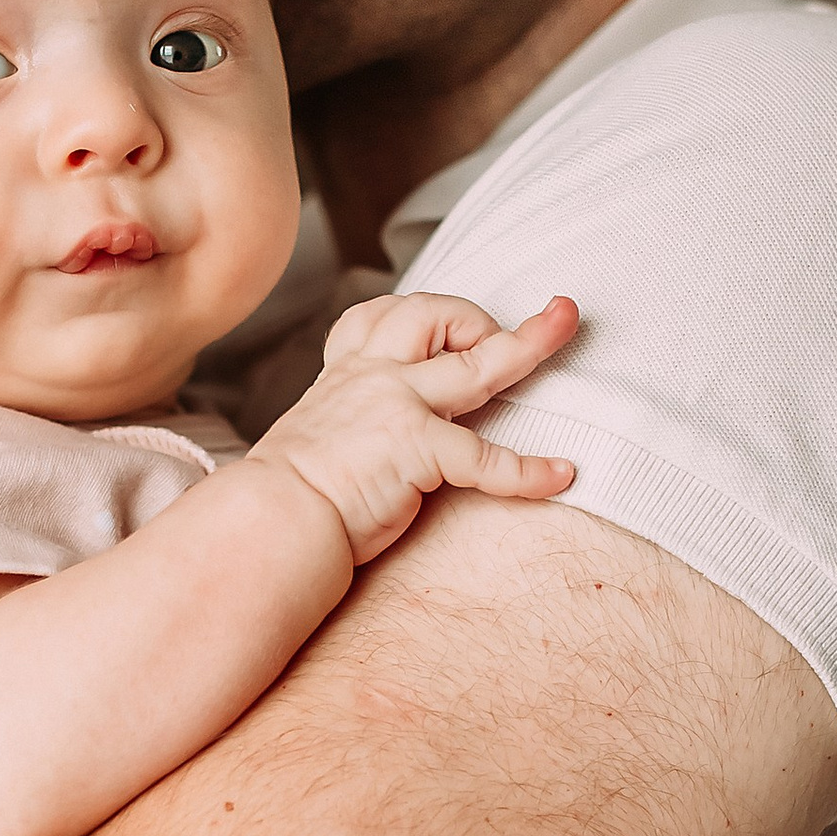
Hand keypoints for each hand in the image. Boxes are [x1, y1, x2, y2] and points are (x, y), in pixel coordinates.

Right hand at [246, 292, 578, 566]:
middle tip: (521, 325)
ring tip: (566, 324)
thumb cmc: (287, 495)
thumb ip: (347, 421)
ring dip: (529, 343)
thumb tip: (363, 440)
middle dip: (479, 316)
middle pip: (434, 316)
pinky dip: (528, 469)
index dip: (422, 316)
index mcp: (346, 374)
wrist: (270, 520)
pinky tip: (560, 474)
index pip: (381, 316)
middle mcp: (373, 375)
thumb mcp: (315, 436)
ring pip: (477, 363)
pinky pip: (485, 457)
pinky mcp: (415, 448)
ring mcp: (397, 405)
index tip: (451, 329)